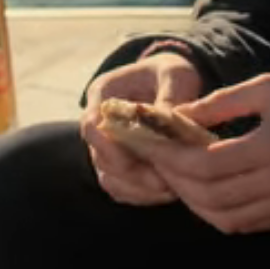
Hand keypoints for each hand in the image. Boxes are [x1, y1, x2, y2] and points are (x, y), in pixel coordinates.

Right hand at [77, 51, 204, 206]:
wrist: (171, 80)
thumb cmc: (172, 73)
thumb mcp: (177, 75)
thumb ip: (173, 96)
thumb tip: (173, 120)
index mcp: (104, 92)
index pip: (92, 124)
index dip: (111, 146)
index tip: (144, 157)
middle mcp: (98, 121)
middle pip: (101, 157)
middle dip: (133, 173)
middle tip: (166, 182)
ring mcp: (106, 146)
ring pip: (110, 178)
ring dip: (138, 188)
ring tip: (171, 189)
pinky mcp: (119, 165)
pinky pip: (122, 188)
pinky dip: (142, 194)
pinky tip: (168, 192)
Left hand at [148, 74, 269, 233]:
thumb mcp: (269, 87)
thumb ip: (220, 104)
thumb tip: (177, 117)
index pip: (206, 166)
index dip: (172, 159)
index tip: (151, 145)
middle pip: (209, 197)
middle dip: (176, 182)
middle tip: (158, 162)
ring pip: (224, 219)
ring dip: (194, 203)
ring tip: (178, 178)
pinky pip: (245, 225)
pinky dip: (218, 213)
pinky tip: (206, 193)